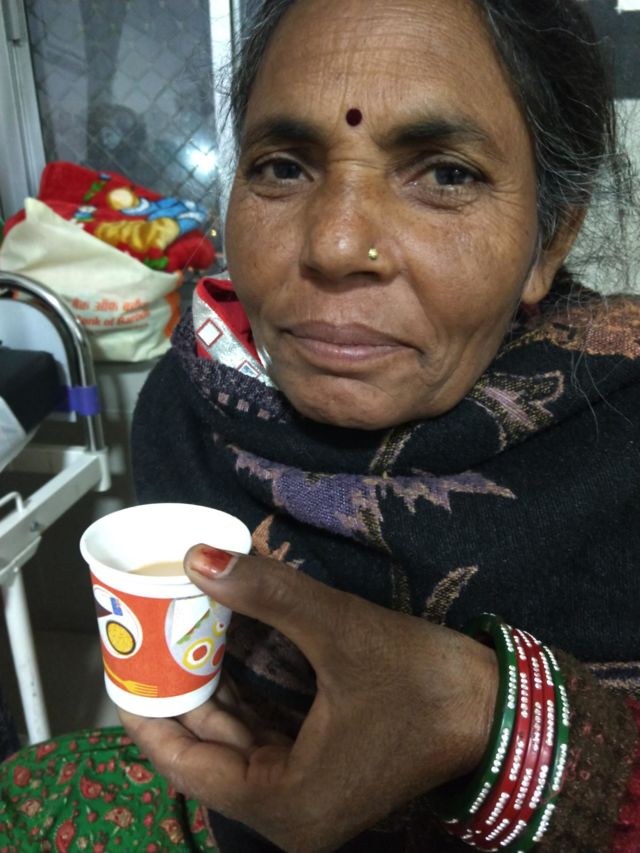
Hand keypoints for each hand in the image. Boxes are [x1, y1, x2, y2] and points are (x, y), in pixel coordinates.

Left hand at [120, 547, 497, 852]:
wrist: (496, 709)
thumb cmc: (422, 682)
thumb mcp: (340, 631)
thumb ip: (266, 593)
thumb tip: (199, 556)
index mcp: (283, 802)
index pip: (184, 763)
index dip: (146, 711)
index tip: (123, 660)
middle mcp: (287, 812)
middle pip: (206, 751)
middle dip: (177, 692)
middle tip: (150, 633)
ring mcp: (306, 796)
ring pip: (234, 741)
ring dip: (210, 689)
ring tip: (178, 633)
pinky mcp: (322, 774)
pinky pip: (263, 738)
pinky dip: (242, 697)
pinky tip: (225, 650)